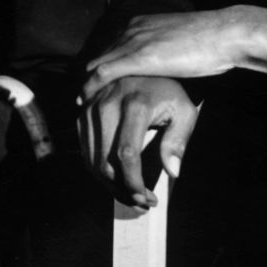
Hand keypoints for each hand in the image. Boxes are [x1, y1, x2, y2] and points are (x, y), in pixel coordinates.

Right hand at [78, 75, 198, 207]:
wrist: (143, 64)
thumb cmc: (168, 92)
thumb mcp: (184, 111)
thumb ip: (179, 140)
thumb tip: (171, 172)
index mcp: (135, 105)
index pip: (127, 154)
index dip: (134, 182)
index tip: (147, 199)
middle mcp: (107, 105)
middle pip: (105, 162)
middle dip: (123, 190)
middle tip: (142, 202)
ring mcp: (90, 109)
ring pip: (92, 160)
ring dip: (110, 185)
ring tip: (131, 194)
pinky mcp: (82, 114)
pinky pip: (85, 151)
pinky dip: (99, 171)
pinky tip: (117, 179)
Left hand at [81, 6, 266, 91]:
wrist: (224, 34)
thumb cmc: (212, 42)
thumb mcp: (183, 45)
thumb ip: (170, 53)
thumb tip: (172, 64)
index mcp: (143, 24)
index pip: (114, 46)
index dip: (104, 67)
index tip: (98, 84)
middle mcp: (133, 30)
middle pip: (101, 55)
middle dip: (91, 78)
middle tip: (83, 98)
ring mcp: (133, 42)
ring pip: (97, 64)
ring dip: (88, 85)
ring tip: (82, 103)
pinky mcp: (137, 57)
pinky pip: (104, 73)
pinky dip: (92, 87)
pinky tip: (86, 101)